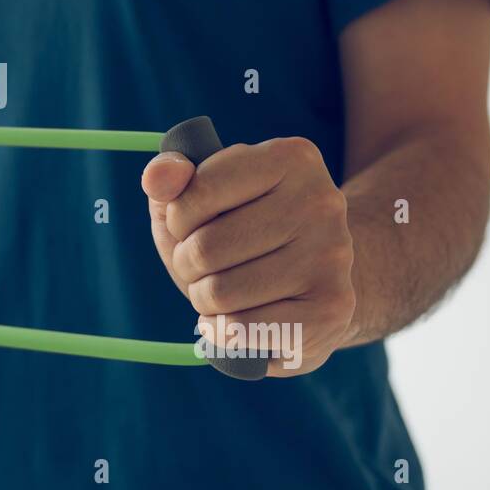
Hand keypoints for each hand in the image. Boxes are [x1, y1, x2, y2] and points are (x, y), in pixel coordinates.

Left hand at [141, 137, 355, 375]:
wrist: (314, 278)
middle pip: (206, 248)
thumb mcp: (200, 195)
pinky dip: (221, 332)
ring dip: (203, 299)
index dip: (178, 219)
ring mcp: (332, 256)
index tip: (194, 224)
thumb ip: (169, 176)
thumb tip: (157, 177)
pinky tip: (232, 321)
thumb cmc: (243, 231)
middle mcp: (321, 201)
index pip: (197, 191)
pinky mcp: (331, 308)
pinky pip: (243, 329)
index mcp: (290, 157)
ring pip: (220, 292)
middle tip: (204, 266)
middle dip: (188, 264)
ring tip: (221, 291)